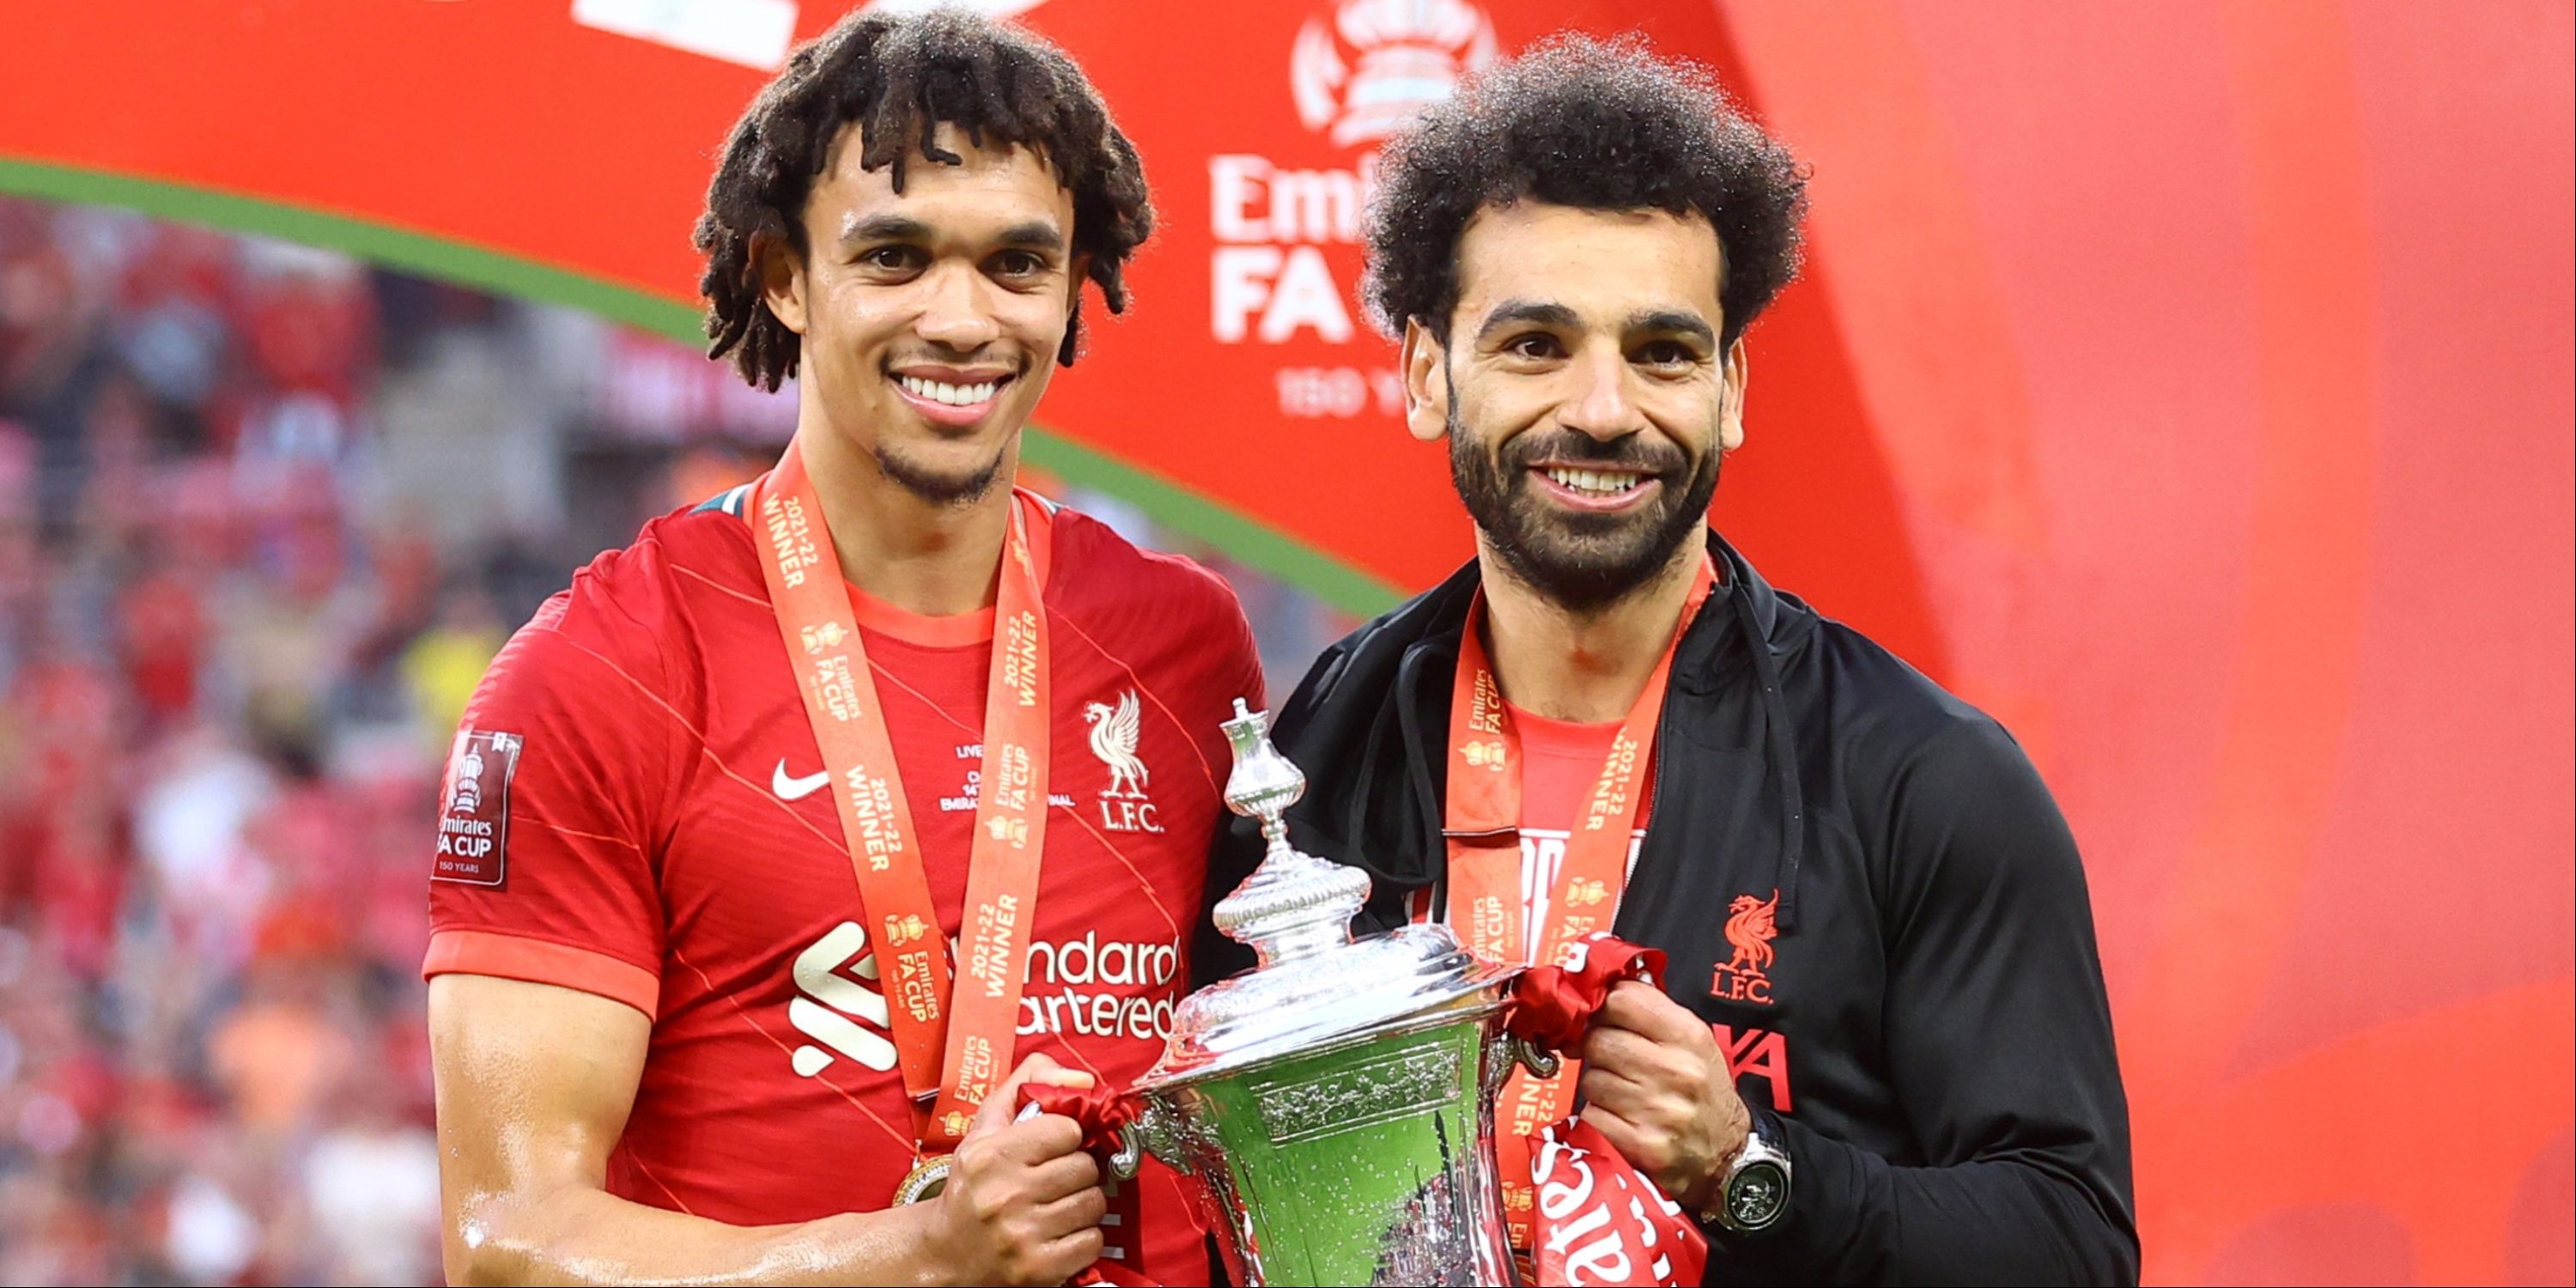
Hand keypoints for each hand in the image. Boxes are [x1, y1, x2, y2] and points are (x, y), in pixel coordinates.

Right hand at [919, 1053, 1106, 1285]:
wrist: (944, 1254)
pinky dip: (1082, 1237)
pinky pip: (1092, 1241)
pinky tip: (1058, 1233)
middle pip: (1085, 1167)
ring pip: (1093, 1203)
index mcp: (990, 1155)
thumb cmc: (971, 1186)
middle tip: (1054, 1179)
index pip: (1068, 1129)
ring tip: (1056, 1206)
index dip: (1064, 1136)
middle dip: (1075, 1170)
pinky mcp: (1039, 1269)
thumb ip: (1027, 1085)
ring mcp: (1022, 1235)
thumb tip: (1081, 1078)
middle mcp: (1005, 1195)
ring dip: (1081, 1203)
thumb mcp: (986, 1128)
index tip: (1051, 1147)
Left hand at [1576, 979, 1749, 1212]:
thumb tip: (1600, 986)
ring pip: (1592, 1080)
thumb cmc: (1703, 1092)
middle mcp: (1676, 1070)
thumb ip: (1651, 1010)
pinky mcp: (1643, 1145)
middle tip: (1612, 1063)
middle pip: (1598, 1040)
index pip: (1621, 1000)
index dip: (1602, 1007)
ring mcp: (1659, 1110)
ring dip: (1599, 1088)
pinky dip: (1600, 1119)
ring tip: (1624, 1096)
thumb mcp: (1693, 1043)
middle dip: (1597, 1050)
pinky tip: (1622, 1122)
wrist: (1729, 1156)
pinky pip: (1592, 1116)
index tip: (1601, 1018)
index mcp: (1689, 1036)